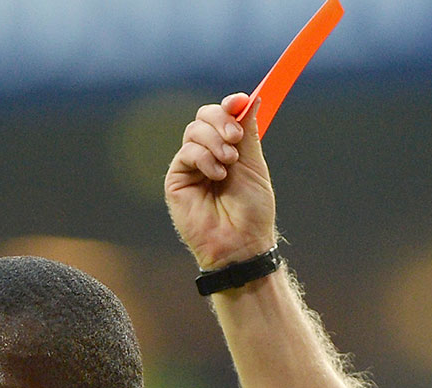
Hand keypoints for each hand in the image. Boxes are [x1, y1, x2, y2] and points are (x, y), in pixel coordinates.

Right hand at [166, 95, 277, 271]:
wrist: (241, 243)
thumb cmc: (252, 212)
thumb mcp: (254, 166)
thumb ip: (249, 133)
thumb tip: (252, 100)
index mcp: (230, 149)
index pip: (223, 116)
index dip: (230, 105)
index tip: (240, 100)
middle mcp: (209, 153)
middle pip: (204, 116)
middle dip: (221, 120)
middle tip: (236, 137)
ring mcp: (191, 166)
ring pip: (195, 131)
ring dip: (215, 141)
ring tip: (229, 162)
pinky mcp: (177, 179)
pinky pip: (186, 152)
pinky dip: (204, 158)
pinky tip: (217, 175)